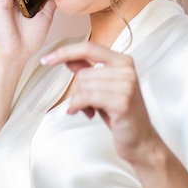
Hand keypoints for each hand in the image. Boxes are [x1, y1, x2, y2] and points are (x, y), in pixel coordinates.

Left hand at [42, 42, 158, 163]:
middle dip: (77, 91)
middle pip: (83, 72)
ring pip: (83, 85)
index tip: (46, 58)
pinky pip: (87, 97)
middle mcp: (126, 69)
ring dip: (79, 101)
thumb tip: (67, 59)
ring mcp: (126, 84)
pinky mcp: (122, 101)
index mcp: (123, 61)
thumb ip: (88, 70)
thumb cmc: (121, 114)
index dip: (66, 51)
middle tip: (85, 105)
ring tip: (90, 110)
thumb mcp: (102, 88)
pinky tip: (87, 114)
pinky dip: (79, 106)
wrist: (140, 140)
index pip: (89, 48)